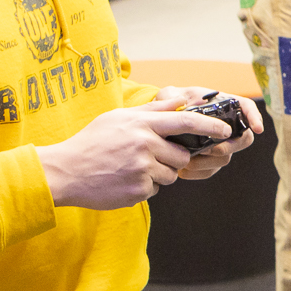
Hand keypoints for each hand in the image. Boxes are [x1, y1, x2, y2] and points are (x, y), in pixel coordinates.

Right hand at [37, 93, 249, 208]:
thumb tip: (181, 99)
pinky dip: (144, 186)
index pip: (187, 122)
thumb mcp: (119, 117)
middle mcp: (145, 145)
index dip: (210, 126)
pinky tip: (123, 180)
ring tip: (131, 168)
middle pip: (182, 155)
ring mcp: (142, 169)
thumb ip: (152, 110)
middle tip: (150, 157)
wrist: (64, 172)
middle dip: (174, 158)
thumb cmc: (91, 142)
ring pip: (170, 174)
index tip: (225, 131)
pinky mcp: (138, 191)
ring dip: (158, 173)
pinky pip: (154, 189)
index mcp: (142, 124)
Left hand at [151, 85, 264, 181]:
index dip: (255, 117)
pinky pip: (210, 170)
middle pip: (243, 139)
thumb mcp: (168, 94)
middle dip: (229, 147)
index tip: (258, 129)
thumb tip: (179, 102)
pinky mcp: (209, 160)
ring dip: (209, 162)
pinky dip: (197, 172)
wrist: (163, 123)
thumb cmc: (171, 104)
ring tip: (188, 161)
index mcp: (221, 105)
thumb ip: (169, 96)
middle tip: (210, 150)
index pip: (246, 108)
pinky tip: (183, 170)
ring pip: (225, 158)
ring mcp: (219, 145)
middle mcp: (225, 126)